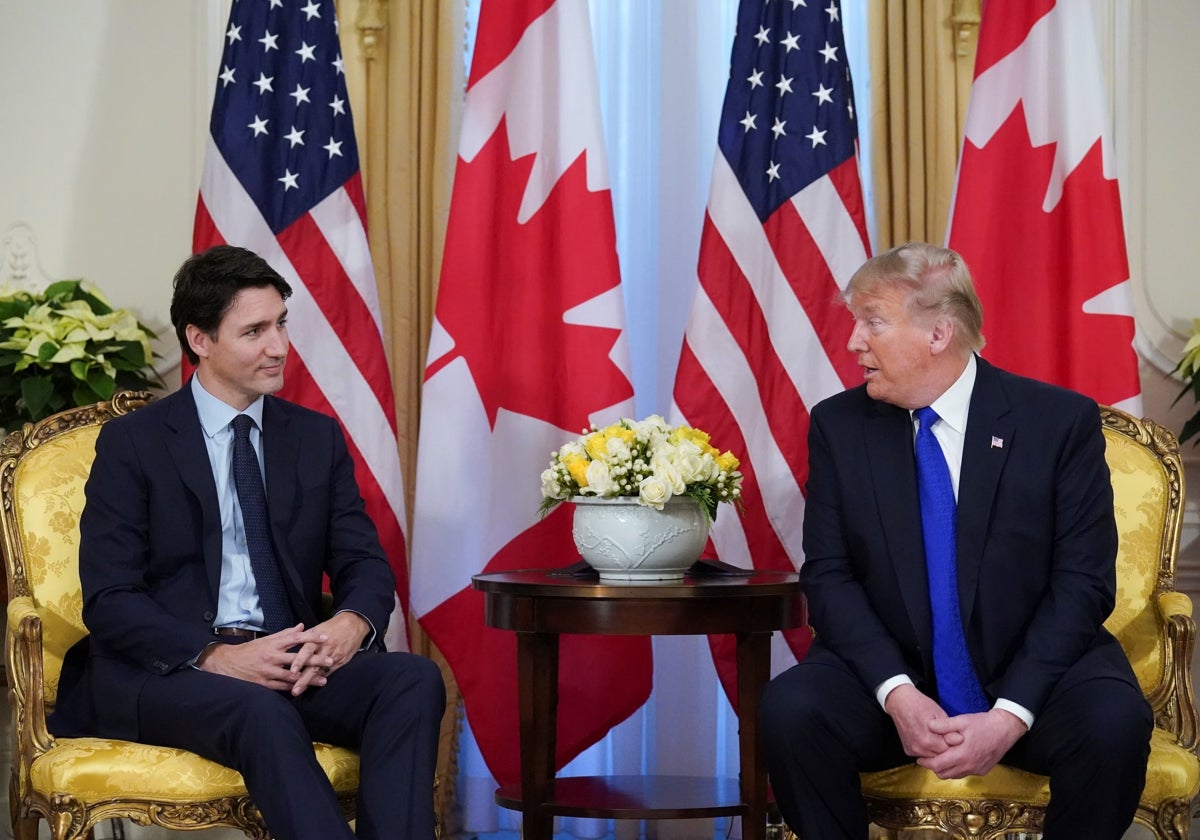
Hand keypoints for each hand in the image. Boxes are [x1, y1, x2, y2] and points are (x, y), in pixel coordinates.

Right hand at [197, 624, 328, 691]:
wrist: (226, 664)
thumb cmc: (249, 651)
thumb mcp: (266, 640)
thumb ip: (285, 634)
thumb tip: (301, 626)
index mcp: (272, 643)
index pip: (295, 638)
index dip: (311, 637)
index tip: (325, 637)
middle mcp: (271, 656)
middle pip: (297, 658)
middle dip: (315, 660)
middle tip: (330, 660)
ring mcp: (267, 671)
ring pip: (292, 675)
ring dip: (309, 678)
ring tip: (324, 679)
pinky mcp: (263, 684)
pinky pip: (282, 687)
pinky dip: (294, 687)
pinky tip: (305, 688)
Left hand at [286, 611, 369, 694]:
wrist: (354, 624)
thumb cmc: (333, 626)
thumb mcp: (318, 628)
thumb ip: (304, 637)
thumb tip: (290, 642)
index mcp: (318, 638)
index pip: (307, 650)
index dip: (300, 660)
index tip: (292, 671)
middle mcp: (326, 648)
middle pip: (313, 666)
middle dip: (303, 679)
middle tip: (294, 690)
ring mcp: (334, 656)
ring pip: (321, 672)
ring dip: (310, 682)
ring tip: (300, 691)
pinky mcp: (341, 661)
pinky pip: (329, 672)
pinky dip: (320, 679)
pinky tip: (312, 686)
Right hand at [884, 683, 961, 757]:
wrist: (900, 702)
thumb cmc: (919, 705)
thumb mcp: (939, 714)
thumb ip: (949, 730)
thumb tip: (960, 740)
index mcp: (928, 740)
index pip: (949, 751)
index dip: (953, 743)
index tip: (953, 736)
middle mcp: (919, 747)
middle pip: (940, 755)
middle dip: (945, 747)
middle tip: (944, 734)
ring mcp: (912, 749)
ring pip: (932, 756)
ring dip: (936, 749)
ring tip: (936, 735)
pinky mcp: (908, 750)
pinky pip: (923, 754)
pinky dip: (927, 749)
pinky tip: (927, 738)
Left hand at [917, 708, 1027, 778]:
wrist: (1005, 729)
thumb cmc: (983, 724)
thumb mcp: (962, 720)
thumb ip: (944, 725)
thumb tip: (928, 726)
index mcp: (962, 755)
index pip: (938, 765)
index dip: (926, 763)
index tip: (919, 758)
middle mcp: (969, 766)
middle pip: (944, 774)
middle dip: (934, 767)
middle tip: (928, 758)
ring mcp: (977, 770)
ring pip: (954, 776)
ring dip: (945, 769)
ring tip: (940, 758)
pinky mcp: (983, 770)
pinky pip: (965, 774)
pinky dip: (956, 769)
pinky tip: (955, 758)